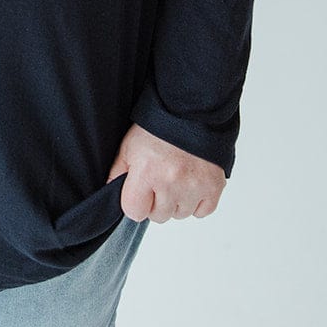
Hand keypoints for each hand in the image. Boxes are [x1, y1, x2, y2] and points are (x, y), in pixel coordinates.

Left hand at [105, 122, 225, 222]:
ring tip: (176, 177)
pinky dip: (196, 202)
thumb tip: (112, 193)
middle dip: (156, 201)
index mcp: (147, 172)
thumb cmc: (158, 126)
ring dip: (176, 201)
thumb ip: (118, 173)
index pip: (134, 212)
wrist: (192, 111)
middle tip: (159, 178)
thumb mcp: (128, 146)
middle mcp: (171, 182)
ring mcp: (194, 186)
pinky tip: (191, 183)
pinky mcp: (214, 187)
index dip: (135, 202)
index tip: (140, 190)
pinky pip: (202, 212)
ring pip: (180, 214)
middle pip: (158, 216)